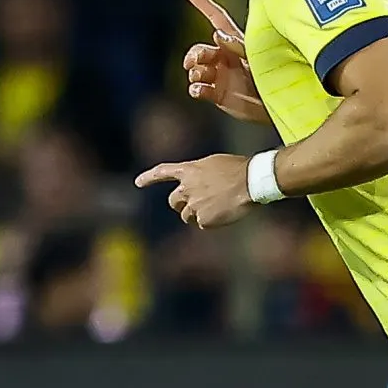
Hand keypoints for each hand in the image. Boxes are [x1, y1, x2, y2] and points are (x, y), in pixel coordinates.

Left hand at [135, 153, 255, 230]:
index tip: (137, 183)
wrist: (250, 182)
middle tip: (195, 205)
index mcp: (189, 170)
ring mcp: (193, 204)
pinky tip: (224, 212)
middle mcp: (186, 188)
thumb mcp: (213, 164)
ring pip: (186, 216)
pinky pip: (202, 224)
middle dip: (181, 205)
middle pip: (173, 201)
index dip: (149, 178)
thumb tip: (196, 186)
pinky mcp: (202, 219)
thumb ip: (198, 175)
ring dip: (196, 214)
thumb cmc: (238, 169)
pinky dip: (211, 221)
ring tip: (217, 207)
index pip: (163, 172)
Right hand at [182, 0, 268, 123]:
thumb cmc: (275, 75)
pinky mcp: (217, 93)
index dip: (204, 4)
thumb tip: (218, 35)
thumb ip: (239, 46)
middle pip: (200, 50)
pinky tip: (198, 90)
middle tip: (193, 62)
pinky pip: (199, 88)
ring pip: (196, 69)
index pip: (216, 19)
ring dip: (195, 72)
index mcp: (234, 43)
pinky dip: (195, 89)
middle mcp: (223, 57)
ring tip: (200, 77)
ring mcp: (219, 75)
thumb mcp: (259, 56)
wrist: (277, 103)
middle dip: (193, 54)